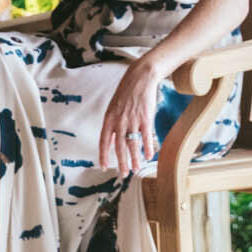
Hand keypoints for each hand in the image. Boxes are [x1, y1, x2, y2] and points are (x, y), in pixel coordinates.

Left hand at [98, 59, 162, 176]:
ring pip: (133, 144)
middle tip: (123, 173)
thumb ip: (112, 124)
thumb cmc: (127, 92)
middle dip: (121, 162)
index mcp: (109, 118)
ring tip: (136, 169)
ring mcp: (133, 120)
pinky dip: (147, 148)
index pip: (104, 141)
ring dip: (134, 158)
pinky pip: (146, 137)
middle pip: (119, 146)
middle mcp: (120, 121)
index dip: (103, 155)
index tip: (103, 166)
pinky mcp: (146, 118)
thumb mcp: (114, 107)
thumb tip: (110, 141)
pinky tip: (149, 156)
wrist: (140, 77)